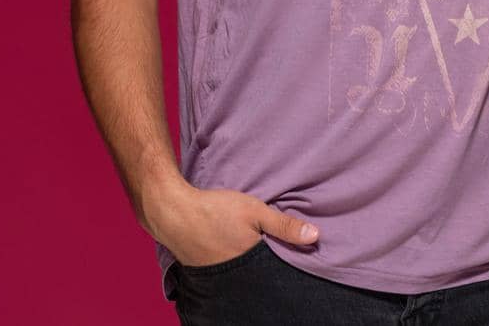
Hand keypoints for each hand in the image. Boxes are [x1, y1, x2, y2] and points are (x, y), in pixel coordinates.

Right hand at [144, 182, 318, 267]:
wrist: (172, 212)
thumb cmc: (214, 210)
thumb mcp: (255, 211)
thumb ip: (284, 225)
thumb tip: (315, 236)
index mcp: (251, 262)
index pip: (278, 274)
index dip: (289, 270)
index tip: (301, 269)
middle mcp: (236, 275)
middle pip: (262, 279)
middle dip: (272, 274)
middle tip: (281, 269)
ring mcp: (220, 276)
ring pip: (246, 278)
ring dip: (255, 272)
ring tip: (261, 263)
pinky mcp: (208, 273)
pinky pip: (230, 275)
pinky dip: (239, 270)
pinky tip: (240, 261)